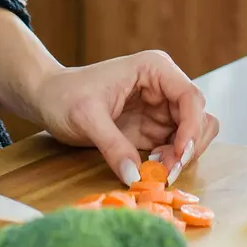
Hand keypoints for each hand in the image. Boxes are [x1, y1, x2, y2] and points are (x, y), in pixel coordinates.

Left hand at [30, 50, 220, 186]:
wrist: (47, 99)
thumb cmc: (64, 96)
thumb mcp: (86, 118)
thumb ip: (113, 146)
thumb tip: (136, 177)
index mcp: (154, 69)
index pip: (191, 97)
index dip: (192, 128)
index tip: (179, 156)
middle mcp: (163, 86)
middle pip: (199, 118)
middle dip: (188, 146)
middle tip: (166, 171)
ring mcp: (160, 108)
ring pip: (192, 135)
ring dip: (182, 156)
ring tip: (157, 170)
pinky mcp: (152, 128)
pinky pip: (174, 147)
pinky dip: (170, 161)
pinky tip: (150, 168)